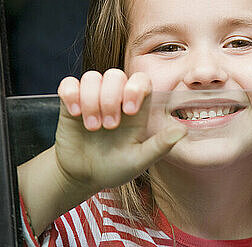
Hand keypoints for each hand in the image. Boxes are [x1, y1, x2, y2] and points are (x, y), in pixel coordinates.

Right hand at [54, 69, 186, 194]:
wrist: (82, 177)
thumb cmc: (114, 168)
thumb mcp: (138, 161)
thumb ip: (159, 146)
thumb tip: (183, 130)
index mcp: (136, 108)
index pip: (141, 80)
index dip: (135, 88)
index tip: (129, 111)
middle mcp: (115, 98)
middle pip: (115, 75)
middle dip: (111, 98)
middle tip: (109, 126)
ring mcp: (92, 98)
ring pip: (92, 77)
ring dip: (91, 100)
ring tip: (92, 127)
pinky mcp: (70, 104)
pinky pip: (69, 84)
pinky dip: (71, 94)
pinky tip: (75, 113)